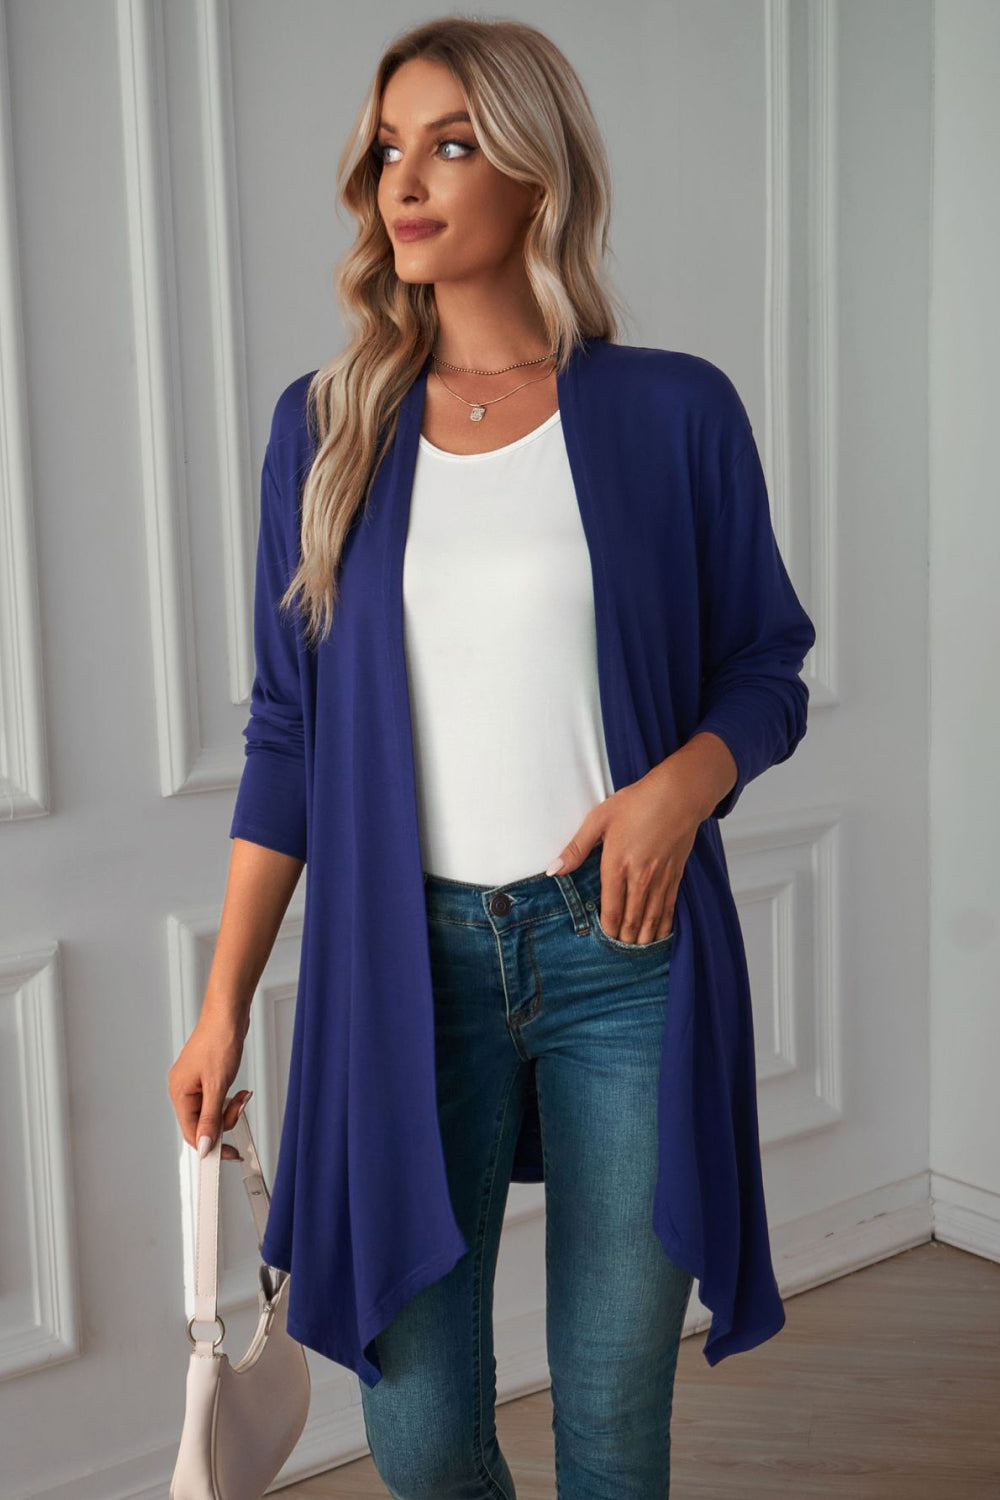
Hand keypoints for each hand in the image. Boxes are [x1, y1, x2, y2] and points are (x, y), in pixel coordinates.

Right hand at [167, 1013, 251, 1160]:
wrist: (228, 1014)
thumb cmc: (218, 1040)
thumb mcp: (217, 1085)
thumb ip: (210, 1118)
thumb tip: (203, 1146)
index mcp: (179, 1093)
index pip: (191, 1132)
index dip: (211, 1145)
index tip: (229, 1154)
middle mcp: (183, 1089)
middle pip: (202, 1123)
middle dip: (225, 1120)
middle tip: (240, 1107)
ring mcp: (195, 1083)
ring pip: (212, 1112)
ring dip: (230, 1108)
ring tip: (242, 1095)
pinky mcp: (207, 1077)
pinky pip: (217, 1099)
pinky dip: (230, 1099)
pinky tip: (239, 1091)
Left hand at [544, 762, 701, 943]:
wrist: (678, 795)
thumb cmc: (637, 802)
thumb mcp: (599, 819)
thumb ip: (576, 848)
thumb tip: (553, 870)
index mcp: (617, 864)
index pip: (610, 908)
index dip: (607, 928)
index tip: (603, 939)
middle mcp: (640, 877)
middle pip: (631, 919)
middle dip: (624, 938)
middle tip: (617, 952)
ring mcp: (660, 878)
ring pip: (651, 918)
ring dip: (643, 937)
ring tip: (636, 950)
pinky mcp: (676, 875)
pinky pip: (669, 908)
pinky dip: (663, 925)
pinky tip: (658, 935)